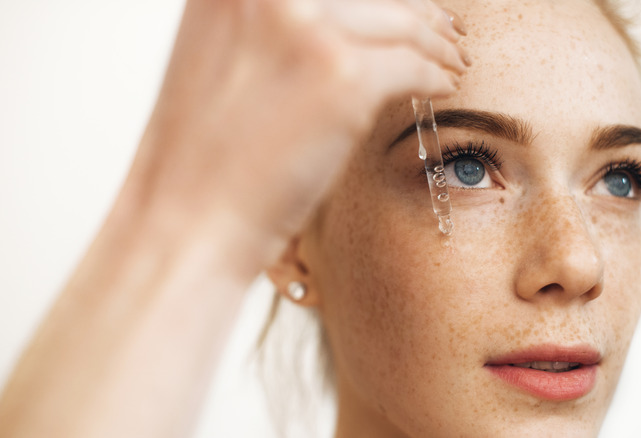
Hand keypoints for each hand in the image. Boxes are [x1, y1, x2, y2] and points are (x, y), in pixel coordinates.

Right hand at [127, 0, 468, 265]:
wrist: (187, 220)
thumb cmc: (203, 156)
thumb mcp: (222, 58)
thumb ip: (273, 24)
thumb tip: (337, 17)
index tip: (406, 6)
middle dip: (417, 11)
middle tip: (445, 29)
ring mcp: (307, 29)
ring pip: (402, 22)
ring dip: (436, 41)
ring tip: (453, 57)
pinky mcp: (344, 77)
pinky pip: (413, 65)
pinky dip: (436, 75)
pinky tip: (443, 86)